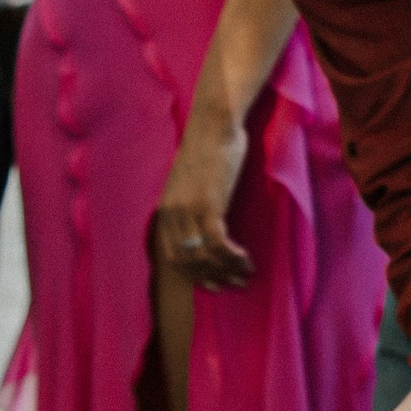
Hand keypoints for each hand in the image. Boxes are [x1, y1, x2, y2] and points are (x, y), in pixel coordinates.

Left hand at [153, 106, 252, 287]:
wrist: (215, 126)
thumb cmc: (209, 148)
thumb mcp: (190, 181)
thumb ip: (190, 203)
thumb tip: (202, 225)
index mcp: (164, 209)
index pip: (170, 256)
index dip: (191, 275)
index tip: (211, 283)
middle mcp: (171, 214)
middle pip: (185, 261)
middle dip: (209, 278)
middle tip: (232, 284)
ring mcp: (188, 211)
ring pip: (203, 256)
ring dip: (225, 270)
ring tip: (244, 275)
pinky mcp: (208, 206)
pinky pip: (218, 244)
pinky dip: (232, 257)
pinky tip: (246, 260)